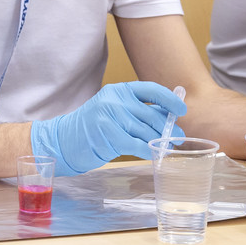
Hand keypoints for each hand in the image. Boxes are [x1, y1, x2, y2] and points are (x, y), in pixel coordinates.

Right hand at [29, 82, 186, 175]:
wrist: (64, 140)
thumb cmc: (93, 128)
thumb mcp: (113, 110)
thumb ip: (136, 111)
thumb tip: (168, 120)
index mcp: (119, 90)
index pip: (151, 89)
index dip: (170, 99)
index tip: (182, 111)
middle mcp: (116, 99)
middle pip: (152, 115)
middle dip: (168, 129)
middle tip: (177, 138)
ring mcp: (111, 116)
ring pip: (147, 131)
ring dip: (160, 142)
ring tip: (166, 148)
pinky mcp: (108, 134)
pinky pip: (137, 145)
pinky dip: (148, 151)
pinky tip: (152, 155)